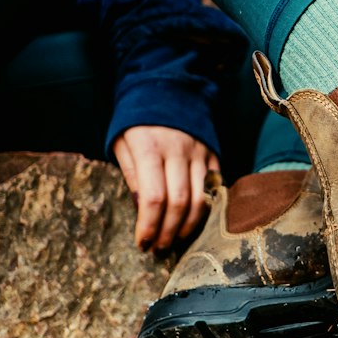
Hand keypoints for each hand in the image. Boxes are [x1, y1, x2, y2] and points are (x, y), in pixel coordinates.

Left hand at [112, 125, 219, 251]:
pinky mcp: (213, 154)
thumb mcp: (122, 144)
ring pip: (200, 200)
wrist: (166, 89)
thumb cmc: (137, 122)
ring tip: (174, 240)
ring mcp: (199, 153)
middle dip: (168, 232)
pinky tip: (193, 222)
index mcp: (150, 148)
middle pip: (179, 203)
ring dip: (188, 227)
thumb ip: (132, 176)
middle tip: (158, 249)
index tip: (142, 243)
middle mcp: (178, 151)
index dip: (148, 226)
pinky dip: (205, 209)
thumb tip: (142, 210)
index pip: (153, 198)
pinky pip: (214, 189)